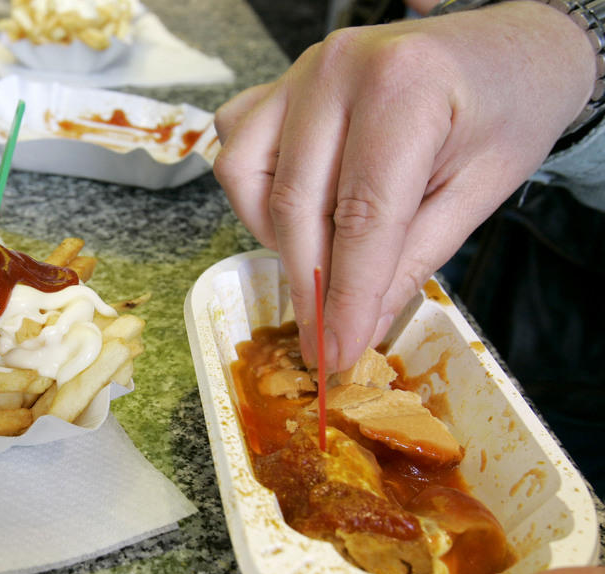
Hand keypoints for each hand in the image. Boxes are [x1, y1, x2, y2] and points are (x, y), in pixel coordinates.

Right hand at [213, 2, 595, 370]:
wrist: (508, 49)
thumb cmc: (505, 113)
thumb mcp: (479, 193)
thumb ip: (411, 260)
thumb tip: (355, 328)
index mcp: (406, 86)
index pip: (362, 216)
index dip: (345, 296)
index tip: (336, 352)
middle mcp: (338, 69)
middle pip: (296, 203)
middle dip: (308, 284)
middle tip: (321, 337)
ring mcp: (301, 71)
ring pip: (246, 175)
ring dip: (274, 233)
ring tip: (322, 253)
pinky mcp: (280, 82)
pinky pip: (238, 146)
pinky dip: (254, 190)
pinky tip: (298, 206)